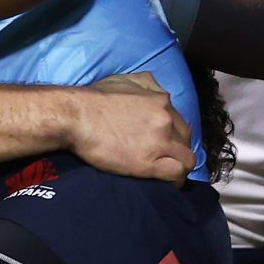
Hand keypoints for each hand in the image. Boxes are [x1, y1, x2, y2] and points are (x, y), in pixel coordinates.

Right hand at [63, 73, 192, 183]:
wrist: (76, 116)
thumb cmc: (94, 98)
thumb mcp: (125, 80)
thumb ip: (147, 84)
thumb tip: (156, 91)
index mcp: (161, 100)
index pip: (179, 120)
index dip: (174, 134)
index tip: (166, 142)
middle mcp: (166, 119)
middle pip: (186, 139)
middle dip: (179, 149)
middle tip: (168, 157)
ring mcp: (159, 141)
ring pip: (187, 158)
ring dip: (181, 166)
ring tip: (172, 174)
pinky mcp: (149, 162)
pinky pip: (176, 173)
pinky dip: (177, 180)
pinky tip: (171, 184)